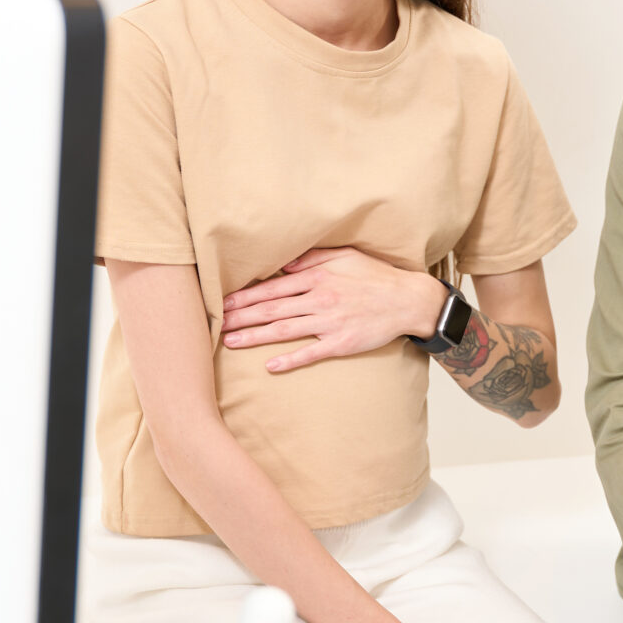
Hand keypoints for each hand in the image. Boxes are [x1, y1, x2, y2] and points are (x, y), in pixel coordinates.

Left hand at [220, 248, 446, 373]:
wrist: (407, 300)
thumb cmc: (375, 276)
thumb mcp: (345, 256)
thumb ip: (313, 258)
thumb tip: (285, 264)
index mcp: (317, 277)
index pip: (272, 287)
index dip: (245, 296)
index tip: (222, 302)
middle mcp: (319, 299)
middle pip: (271, 309)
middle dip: (240, 316)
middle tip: (215, 323)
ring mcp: (330, 323)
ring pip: (284, 330)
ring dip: (254, 336)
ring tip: (230, 341)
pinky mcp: (341, 343)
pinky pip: (310, 353)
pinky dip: (289, 360)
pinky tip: (270, 366)